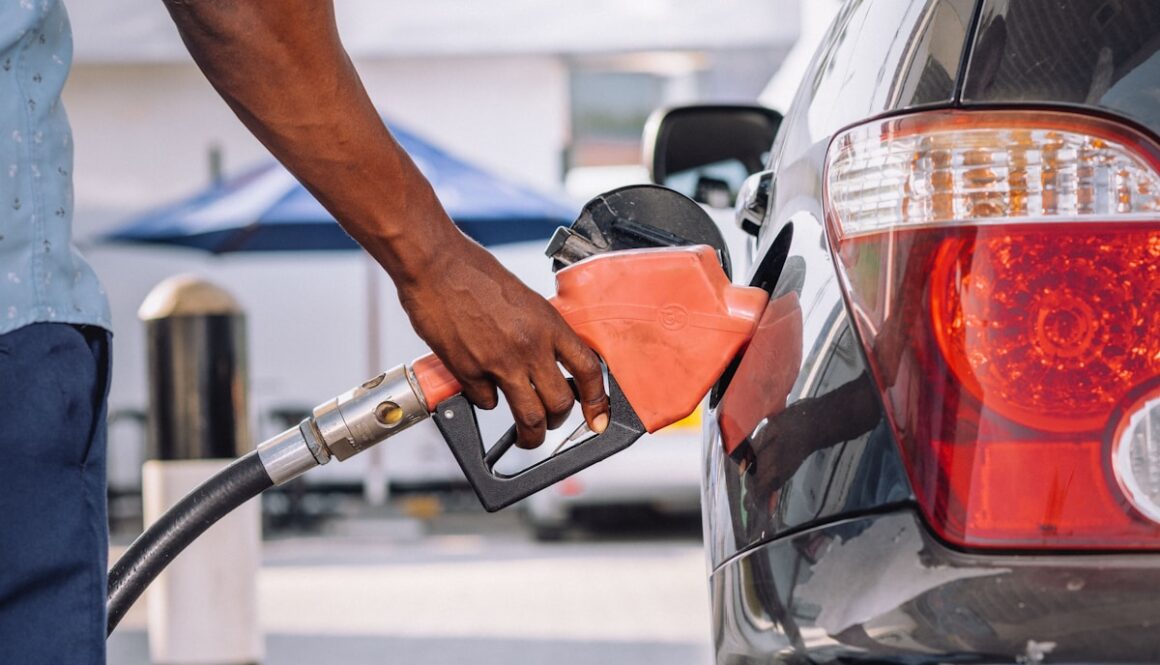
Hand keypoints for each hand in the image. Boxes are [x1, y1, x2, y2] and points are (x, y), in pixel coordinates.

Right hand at [397, 233, 608, 447]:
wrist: (435, 266)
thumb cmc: (475, 274)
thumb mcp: (524, 300)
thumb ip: (539, 332)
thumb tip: (549, 361)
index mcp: (549, 324)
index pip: (588, 371)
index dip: (597, 401)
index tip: (596, 417)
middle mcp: (530, 346)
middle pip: (560, 403)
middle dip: (557, 422)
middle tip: (550, 423)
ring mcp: (499, 362)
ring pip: (529, 417)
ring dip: (530, 435)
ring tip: (526, 437)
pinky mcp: (468, 372)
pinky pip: (487, 403)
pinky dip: (486, 401)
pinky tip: (480, 386)